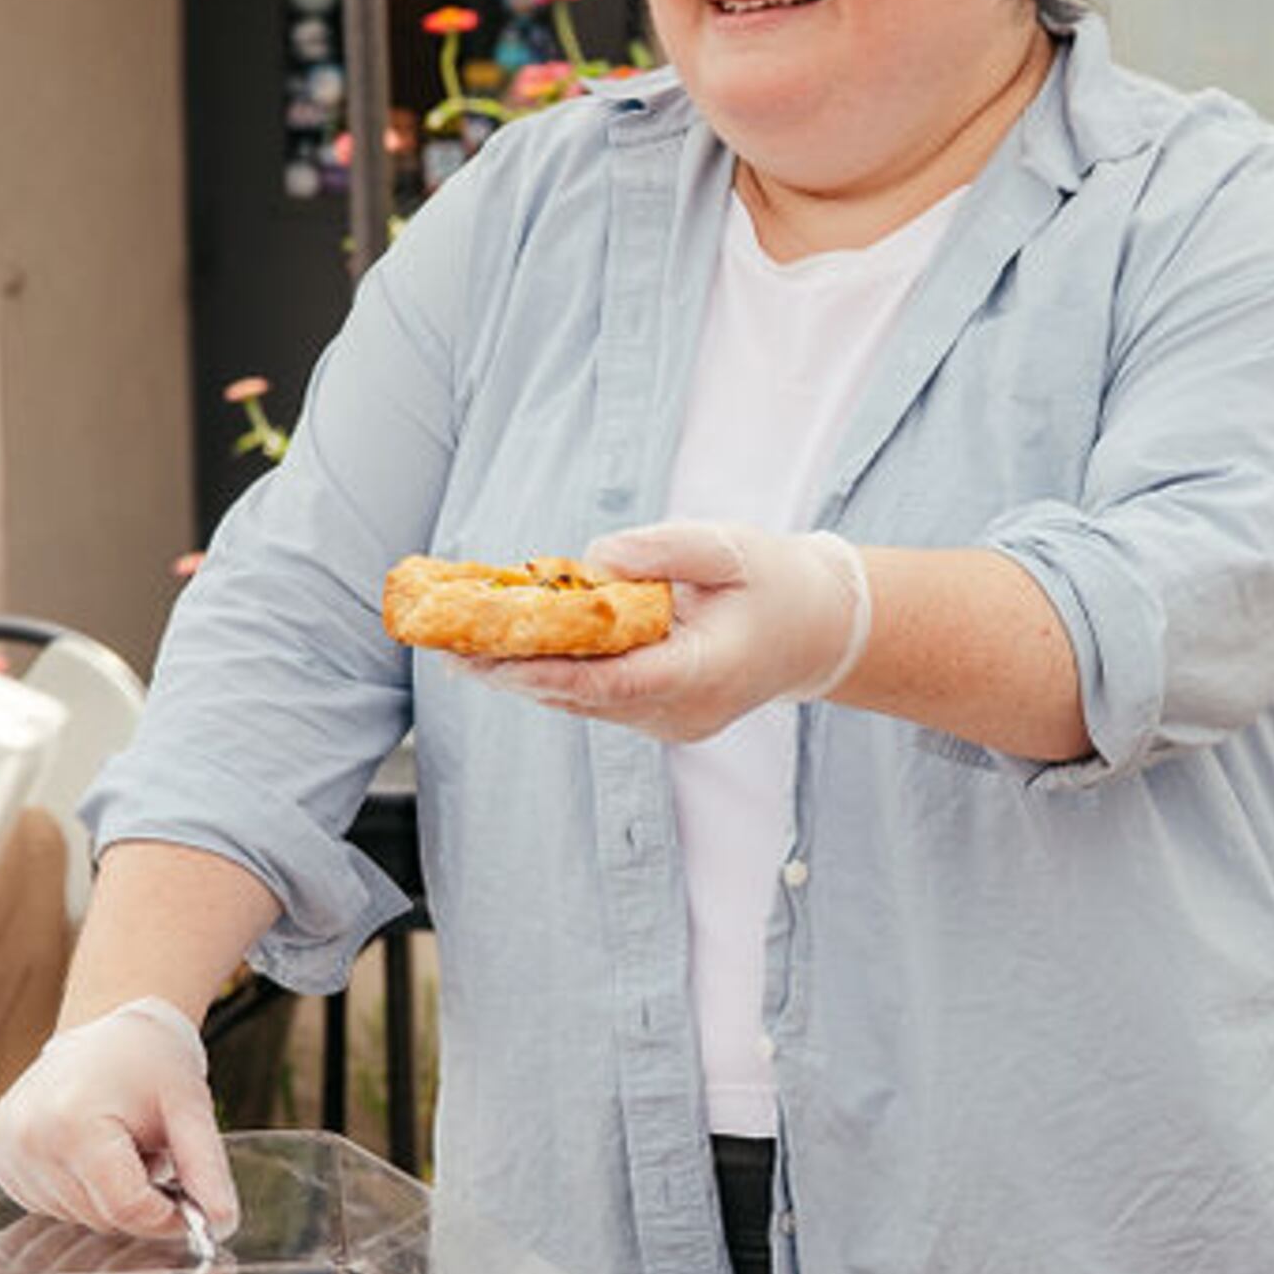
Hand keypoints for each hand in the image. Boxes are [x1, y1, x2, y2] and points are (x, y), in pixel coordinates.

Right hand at [0, 996, 240, 1240]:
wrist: (107, 1030)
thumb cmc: (151, 1063)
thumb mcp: (190, 1107)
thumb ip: (206, 1167)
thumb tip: (223, 1222)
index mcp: (72, 1123)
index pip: (126, 1207)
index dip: (166, 1218)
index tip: (193, 1210)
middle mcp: (28, 1141)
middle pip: (101, 1216)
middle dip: (141, 1203)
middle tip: (160, 1159)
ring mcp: (6, 1153)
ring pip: (77, 1216)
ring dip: (112, 1197)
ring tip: (126, 1148)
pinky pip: (52, 1205)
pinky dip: (84, 1191)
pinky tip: (96, 1153)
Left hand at [459, 520, 870, 743]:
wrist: (821, 630)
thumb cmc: (778, 583)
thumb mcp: (733, 548)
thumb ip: (668, 549)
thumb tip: (600, 559)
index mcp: (708, 672)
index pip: (620, 681)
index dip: (553, 671)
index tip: (496, 657)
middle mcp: (684, 713)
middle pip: (587, 697)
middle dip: (517, 670)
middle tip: (452, 646)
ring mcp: (671, 724)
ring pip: (584, 703)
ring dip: (525, 675)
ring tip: (461, 646)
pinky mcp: (659, 720)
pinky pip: (596, 699)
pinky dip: (553, 675)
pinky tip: (508, 653)